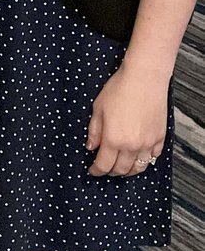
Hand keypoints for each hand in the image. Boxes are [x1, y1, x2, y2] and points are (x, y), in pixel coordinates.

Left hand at [86, 59, 168, 176]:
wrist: (144, 78)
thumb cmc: (119, 89)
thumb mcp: (98, 109)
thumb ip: (94, 131)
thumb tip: (91, 146)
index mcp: (113, 139)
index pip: (104, 165)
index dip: (96, 170)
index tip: (93, 170)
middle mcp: (132, 145)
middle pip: (121, 170)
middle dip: (111, 172)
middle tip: (105, 168)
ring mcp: (148, 143)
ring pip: (139, 167)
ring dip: (128, 171)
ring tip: (121, 167)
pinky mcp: (160, 137)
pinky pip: (153, 157)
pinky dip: (145, 160)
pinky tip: (138, 156)